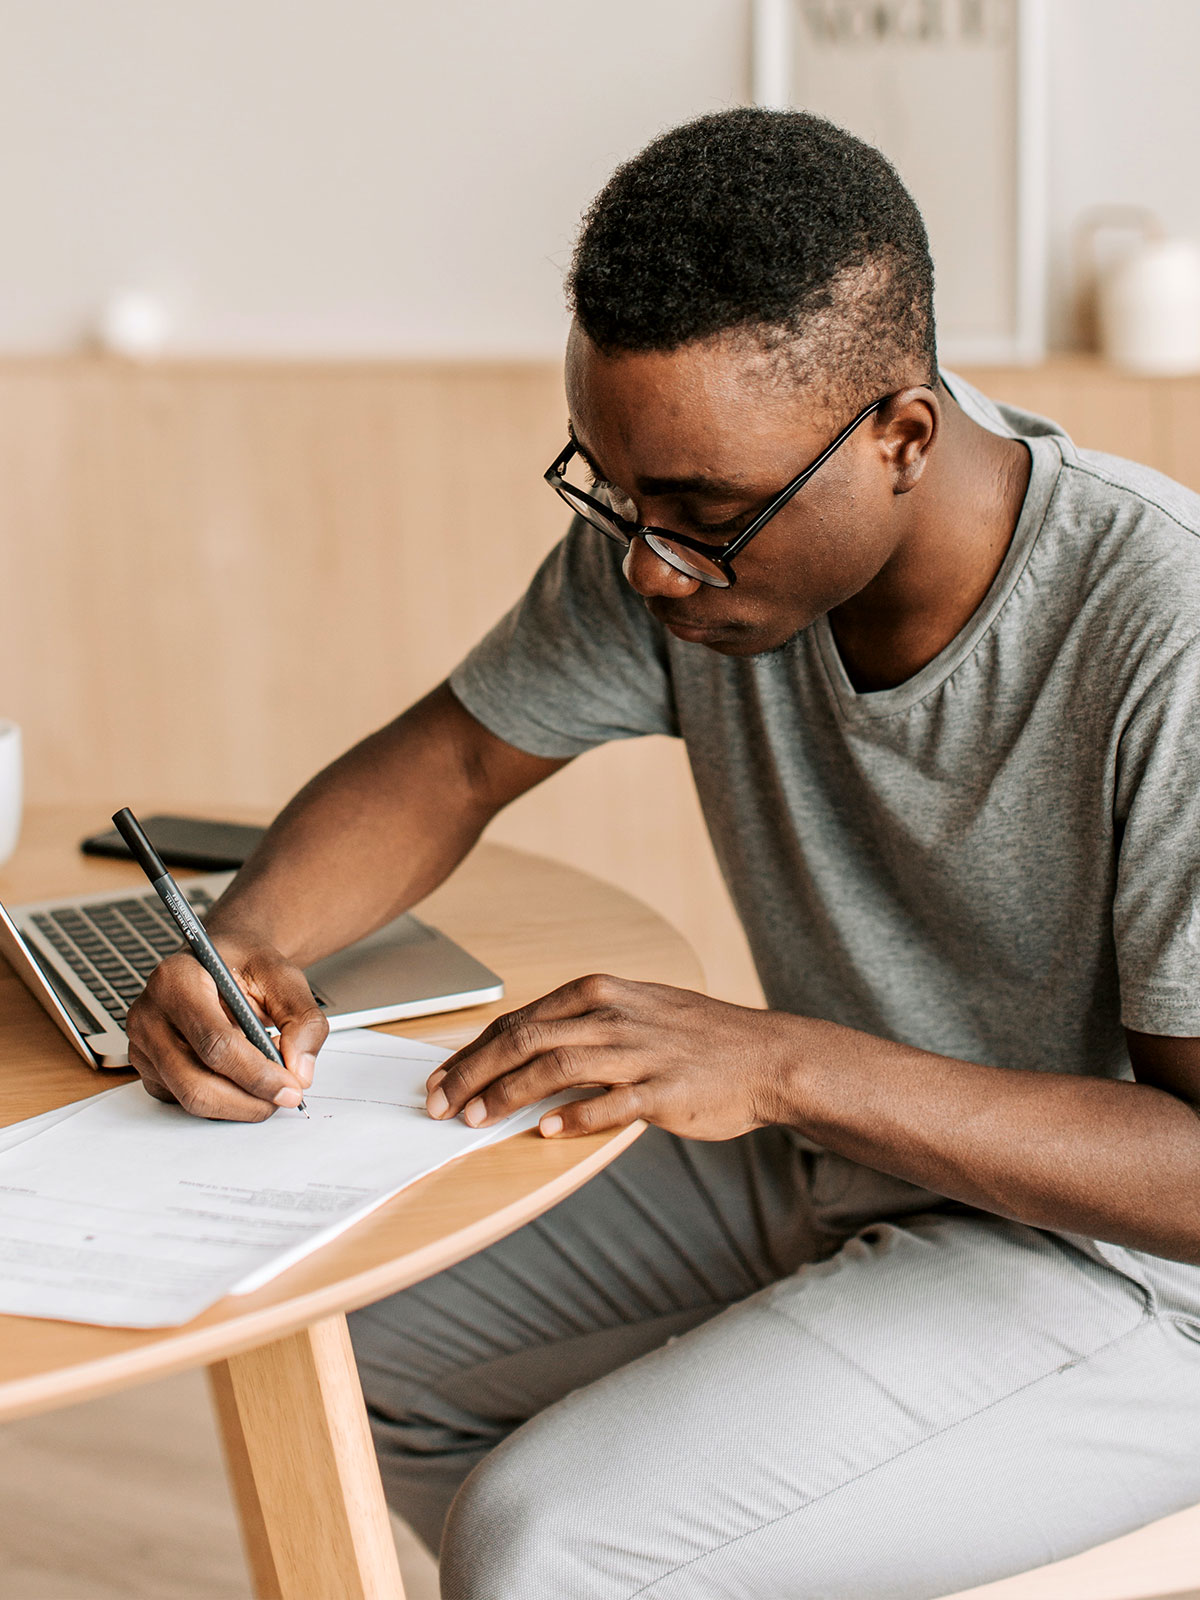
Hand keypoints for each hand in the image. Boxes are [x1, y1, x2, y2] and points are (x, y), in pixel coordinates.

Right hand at [125, 934, 327, 1120]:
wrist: (221, 961)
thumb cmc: (244, 965)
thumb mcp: (284, 976)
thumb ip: (302, 1019)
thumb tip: (300, 1069)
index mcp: (176, 980)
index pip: (214, 1042)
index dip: (256, 1074)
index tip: (291, 1087)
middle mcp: (150, 1015)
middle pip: (196, 1082)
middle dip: (249, 1100)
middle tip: (286, 1096)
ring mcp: (143, 1046)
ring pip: (190, 1099)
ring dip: (239, 1103)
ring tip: (269, 1082)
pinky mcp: (149, 1071)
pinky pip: (186, 1102)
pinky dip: (224, 1102)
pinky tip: (243, 1078)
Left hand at [424, 973, 794, 1140]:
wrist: (765, 1056)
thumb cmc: (695, 1038)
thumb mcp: (632, 1011)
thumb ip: (578, 1027)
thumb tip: (517, 1053)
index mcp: (598, 993)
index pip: (517, 1020)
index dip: (471, 1051)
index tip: (441, 1078)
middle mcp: (611, 1016)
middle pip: (522, 1041)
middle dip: (472, 1074)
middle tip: (440, 1104)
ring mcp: (637, 1052)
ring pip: (553, 1068)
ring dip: (506, 1096)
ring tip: (476, 1120)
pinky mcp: (662, 1089)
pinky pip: (607, 1104)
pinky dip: (572, 1117)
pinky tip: (545, 1131)